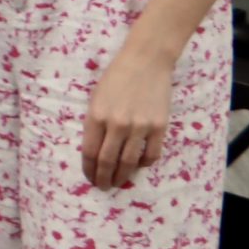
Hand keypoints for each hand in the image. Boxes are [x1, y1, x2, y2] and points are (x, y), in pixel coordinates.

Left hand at [82, 45, 175, 189]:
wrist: (146, 62)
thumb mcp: (96, 98)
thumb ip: (95, 124)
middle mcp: (117, 124)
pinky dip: (144, 163)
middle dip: (103, 178)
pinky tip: (138, 164)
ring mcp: (140, 127)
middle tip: (103, 186)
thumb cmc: (116, 78)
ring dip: (122, 176)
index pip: (89, 152)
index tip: (90, 177)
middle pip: (108, 161)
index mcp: (96, 116)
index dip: (89, 169)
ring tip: (118, 182)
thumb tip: (96, 151)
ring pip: (129, 162)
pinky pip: (151, 154)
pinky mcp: (159, 127)